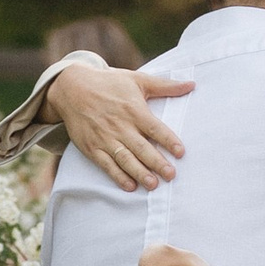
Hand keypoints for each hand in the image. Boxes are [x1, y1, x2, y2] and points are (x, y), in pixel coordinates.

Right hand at [50, 60, 195, 189]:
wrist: (71, 88)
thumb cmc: (109, 83)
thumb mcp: (137, 79)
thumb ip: (165, 86)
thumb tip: (192, 85)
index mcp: (133, 110)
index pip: (154, 128)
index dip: (168, 140)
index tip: (181, 152)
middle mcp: (120, 126)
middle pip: (141, 147)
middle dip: (157, 162)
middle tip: (171, 175)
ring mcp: (105, 138)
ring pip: (125, 159)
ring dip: (139, 172)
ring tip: (153, 185)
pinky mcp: (92, 148)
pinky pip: (106, 165)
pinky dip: (118, 176)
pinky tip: (130, 186)